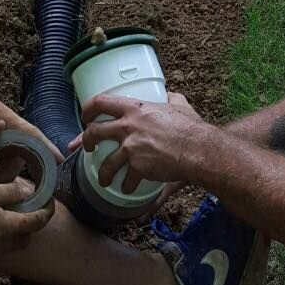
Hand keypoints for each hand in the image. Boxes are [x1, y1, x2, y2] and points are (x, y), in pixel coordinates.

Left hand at [0, 70, 62, 164]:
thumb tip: (0, 128)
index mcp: (7, 119)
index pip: (31, 133)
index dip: (47, 146)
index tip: (60, 159)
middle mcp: (6, 127)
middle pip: (23, 151)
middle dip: (24, 168)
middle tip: (15, 185)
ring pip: (11, 155)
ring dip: (7, 169)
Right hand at [0, 178, 53, 262]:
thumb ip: (9, 191)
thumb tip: (25, 191)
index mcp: (11, 226)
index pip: (38, 221)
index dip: (47, 211)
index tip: (49, 202)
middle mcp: (6, 243)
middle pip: (28, 237)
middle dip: (32, 225)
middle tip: (29, 210)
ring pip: (13, 245)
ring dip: (17, 233)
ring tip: (9, 218)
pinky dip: (1, 239)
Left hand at [69, 92, 207, 192]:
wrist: (198, 149)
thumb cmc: (191, 127)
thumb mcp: (179, 104)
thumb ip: (171, 99)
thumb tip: (169, 95)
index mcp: (135, 108)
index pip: (101, 102)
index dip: (88, 109)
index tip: (85, 116)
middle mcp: (128, 126)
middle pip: (94, 132)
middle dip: (86, 141)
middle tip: (88, 147)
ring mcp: (131, 147)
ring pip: (106, 162)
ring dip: (103, 173)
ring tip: (104, 179)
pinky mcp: (138, 166)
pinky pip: (126, 179)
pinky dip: (126, 186)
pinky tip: (127, 189)